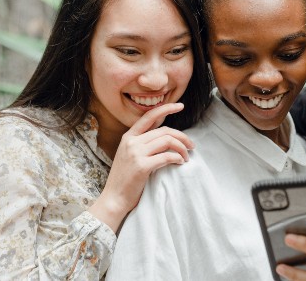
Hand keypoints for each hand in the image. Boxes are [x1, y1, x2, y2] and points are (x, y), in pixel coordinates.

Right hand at [89, 103, 193, 230]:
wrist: (114, 199)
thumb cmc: (126, 179)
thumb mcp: (130, 156)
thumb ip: (143, 144)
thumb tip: (166, 136)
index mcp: (128, 137)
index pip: (149, 116)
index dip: (166, 108)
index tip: (180, 106)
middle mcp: (131, 142)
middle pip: (164, 131)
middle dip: (182, 137)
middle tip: (192, 145)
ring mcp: (136, 153)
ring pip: (167, 141)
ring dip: (182, 148)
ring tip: (187, 156)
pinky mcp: (142, 166)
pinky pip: (167, 156)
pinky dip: (177, 158)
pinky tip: (180, 162)